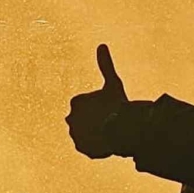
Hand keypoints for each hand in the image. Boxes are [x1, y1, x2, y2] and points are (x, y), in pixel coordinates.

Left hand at [66, 44, 128, 158]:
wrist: (123, 129)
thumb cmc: (118, 104)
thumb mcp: (112, 83)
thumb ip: (105, 65)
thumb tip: (101, 44)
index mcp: (76, 101)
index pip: (88, 105)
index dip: (101, 107)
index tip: (110, 109)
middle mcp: (71, 117)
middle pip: (86, 120)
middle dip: (96, 121)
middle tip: (110, 121)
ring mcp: (75, 134)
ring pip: (87, 133)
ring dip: (96, 134)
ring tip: (110, 132)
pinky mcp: (81, 147)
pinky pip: (88, 146)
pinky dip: (96, 146)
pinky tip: (107, 142)